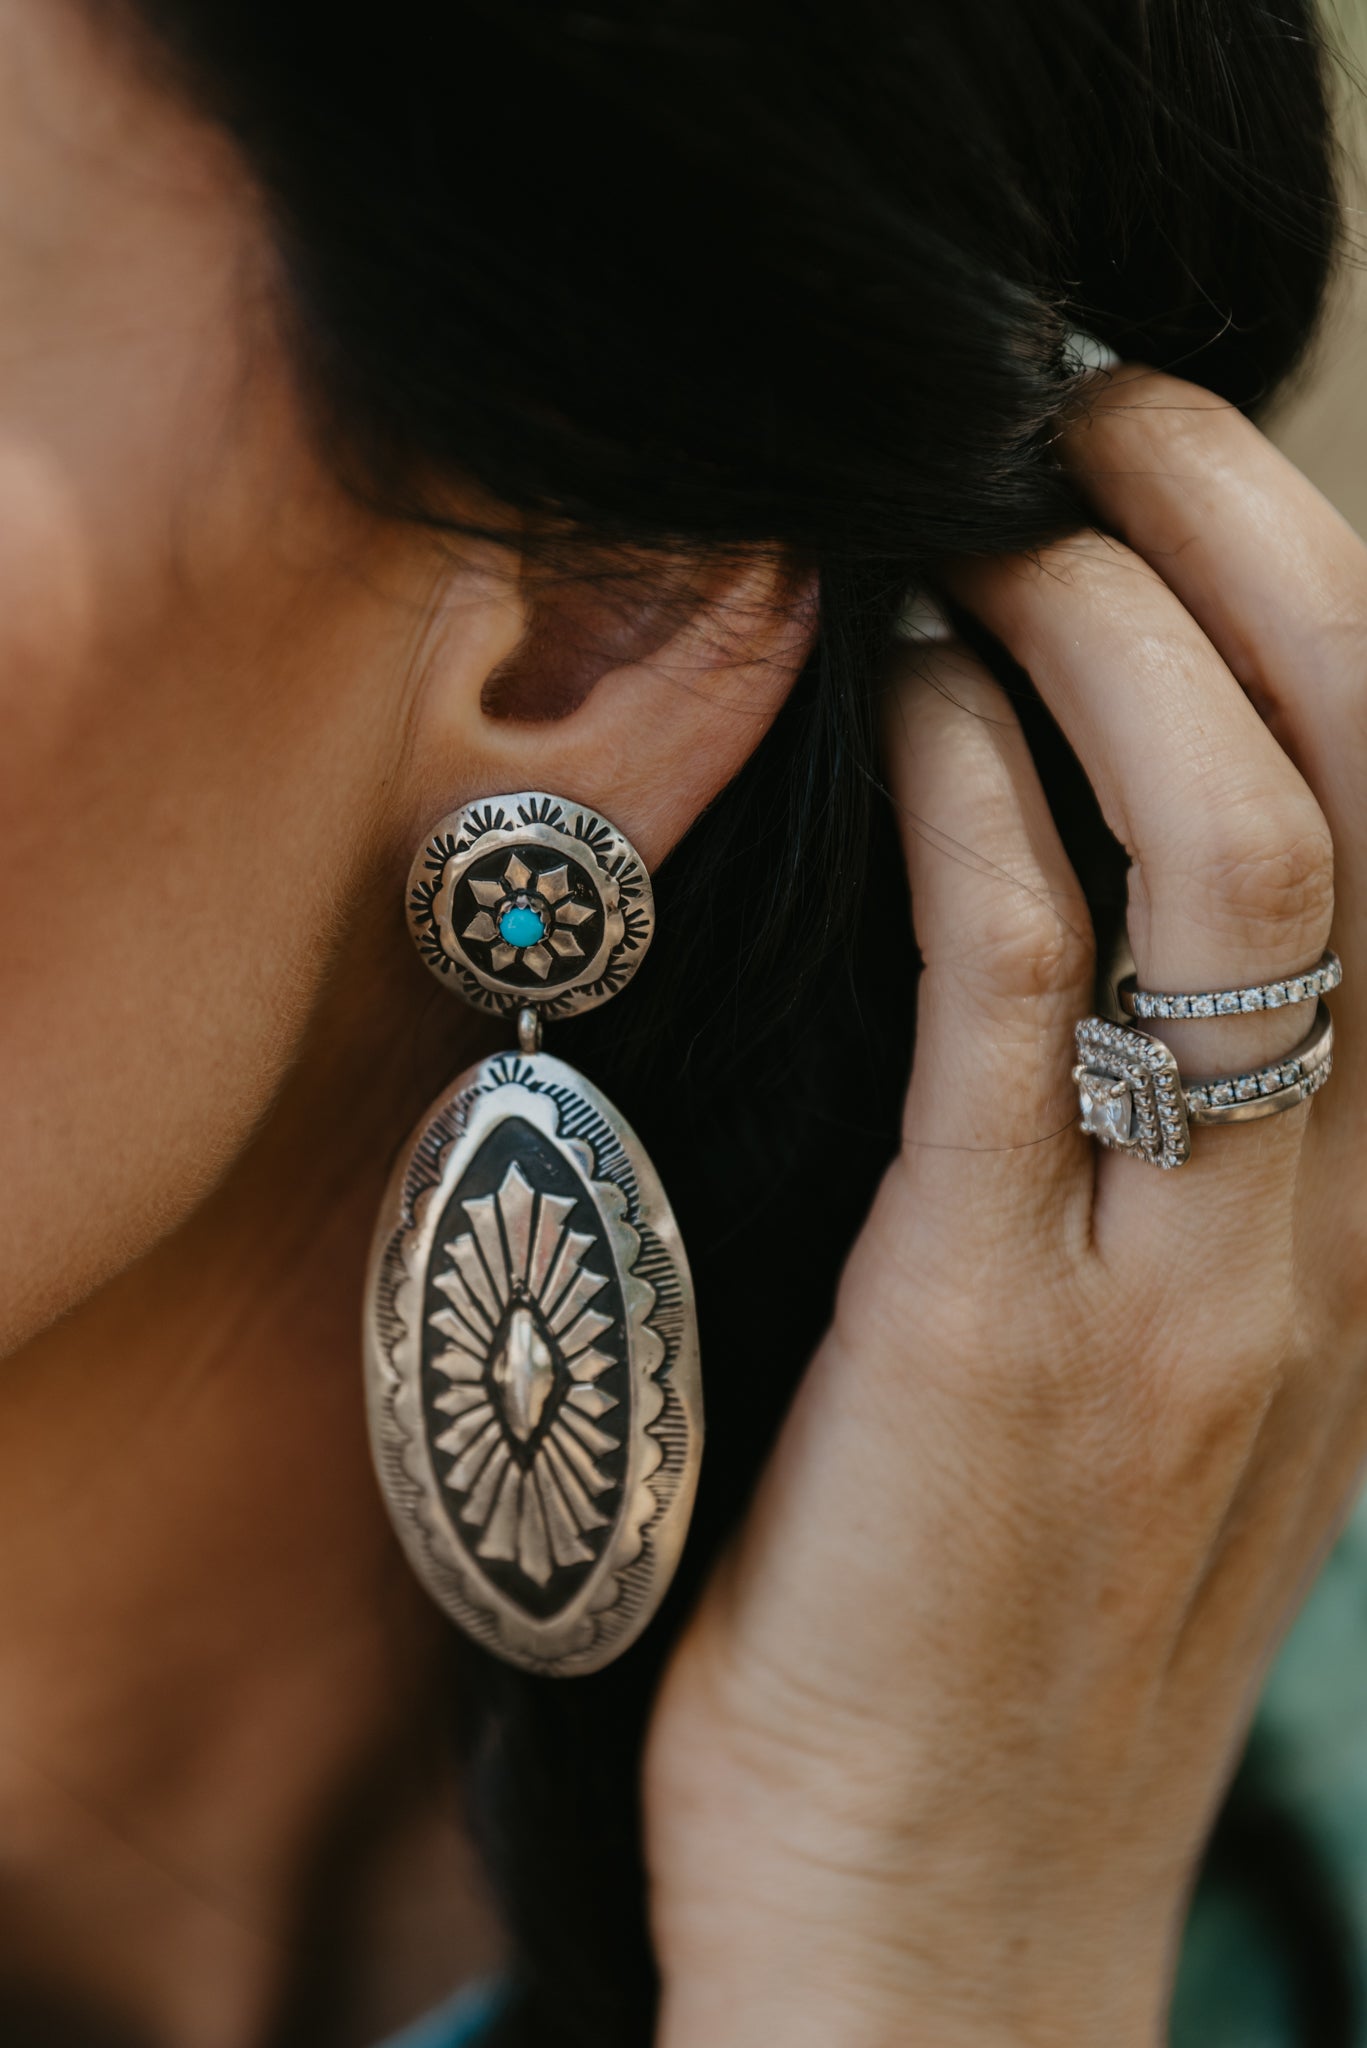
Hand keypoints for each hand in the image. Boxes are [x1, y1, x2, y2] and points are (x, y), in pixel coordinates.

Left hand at [643, 372, 1366, 2047]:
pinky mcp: (1001, 1312)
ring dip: (1120, 630)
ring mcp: (1187, 1273)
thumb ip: (1161, 1199)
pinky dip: (976, 794)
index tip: (1186, 511)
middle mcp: (1321, 1231)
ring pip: (1244, 849)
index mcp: (1354, 1243)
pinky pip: (1026, 980)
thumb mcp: (1148, 1413)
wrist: (938, 1939)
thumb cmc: (1002, 1667)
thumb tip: (1072, 966)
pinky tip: (904, 695)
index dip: (1329, 635)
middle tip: (1109, 420)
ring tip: (1000, 511)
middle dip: (1260, 554)